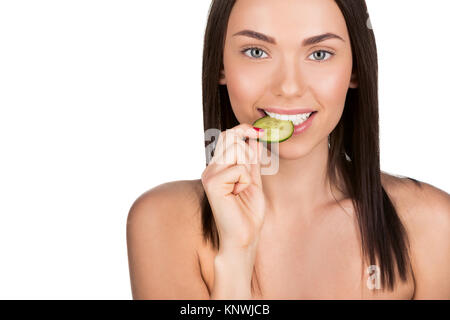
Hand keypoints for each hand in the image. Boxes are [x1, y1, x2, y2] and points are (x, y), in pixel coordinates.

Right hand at [201, 123, 265, 251]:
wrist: (244, 236)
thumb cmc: (248, 212)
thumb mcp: (253, 180)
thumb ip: (252, 160)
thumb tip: (254, 139)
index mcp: (218, 167)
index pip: (227, 136)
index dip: (242, 129)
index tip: (258, 131)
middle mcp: (211, 168)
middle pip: (230, 137)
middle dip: (248, 152)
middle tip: (248, 176)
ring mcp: (210, 174)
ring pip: (236, 149)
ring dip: (248, 168)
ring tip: (242, 187)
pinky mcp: (213, 183)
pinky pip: (239, 168)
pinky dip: (245, 180)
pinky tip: (238, 194)